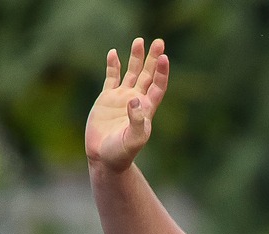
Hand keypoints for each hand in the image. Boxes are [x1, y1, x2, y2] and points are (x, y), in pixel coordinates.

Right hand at [86, 38, 168, 171]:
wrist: (104, 159)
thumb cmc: (121, 154)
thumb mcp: (133, 140)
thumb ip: (137, 121)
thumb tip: (134, 100)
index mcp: (146, 110)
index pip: (157, 86)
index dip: (162, 72)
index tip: (164, 58)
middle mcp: (136, 101)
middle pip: (147, 75)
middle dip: (153, 59)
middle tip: (159, 42)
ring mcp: (121, 98)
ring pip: (131, 73)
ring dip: (135, 58)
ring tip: (139, 41)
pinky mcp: (107, 99)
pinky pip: (111, 78)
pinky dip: (113, 66)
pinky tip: (114, 53)